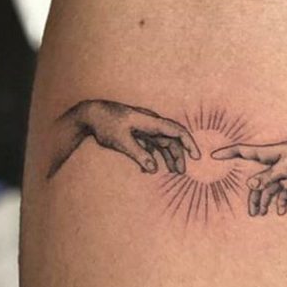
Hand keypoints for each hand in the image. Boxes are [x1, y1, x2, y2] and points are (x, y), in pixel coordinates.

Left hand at [50, 100, 200, 176]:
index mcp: (150, 121)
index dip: (189, 143)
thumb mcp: (121, 141)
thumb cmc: (105, 124)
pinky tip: (147, 169)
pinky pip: (150, 144)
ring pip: (162, 142)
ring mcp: (144, 127)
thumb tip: (153, 169)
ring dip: (167, 157)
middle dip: (178, 155)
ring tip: (171, 172)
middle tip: (180, 173)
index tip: (196, 157)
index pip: (176, 131)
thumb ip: (139, 155)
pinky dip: (152, 156)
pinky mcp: (137, 131)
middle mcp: (150, 123)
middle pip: (171, 139)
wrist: (91, 114)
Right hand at [211, 124, 286, 216]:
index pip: (243, 151)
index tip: (213, 155)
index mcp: (267, 155)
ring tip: (261, 214)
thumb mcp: (285, 167)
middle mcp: (271, 164)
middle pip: (256, 182)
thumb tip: (250, 186)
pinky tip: (280, 211)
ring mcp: (281, 173)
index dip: (228, 153)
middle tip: (253, 213)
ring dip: (265, 202)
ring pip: (268, 190)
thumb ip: (267, 177)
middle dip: (254, 197)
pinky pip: (282, 194)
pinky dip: (280, 203)